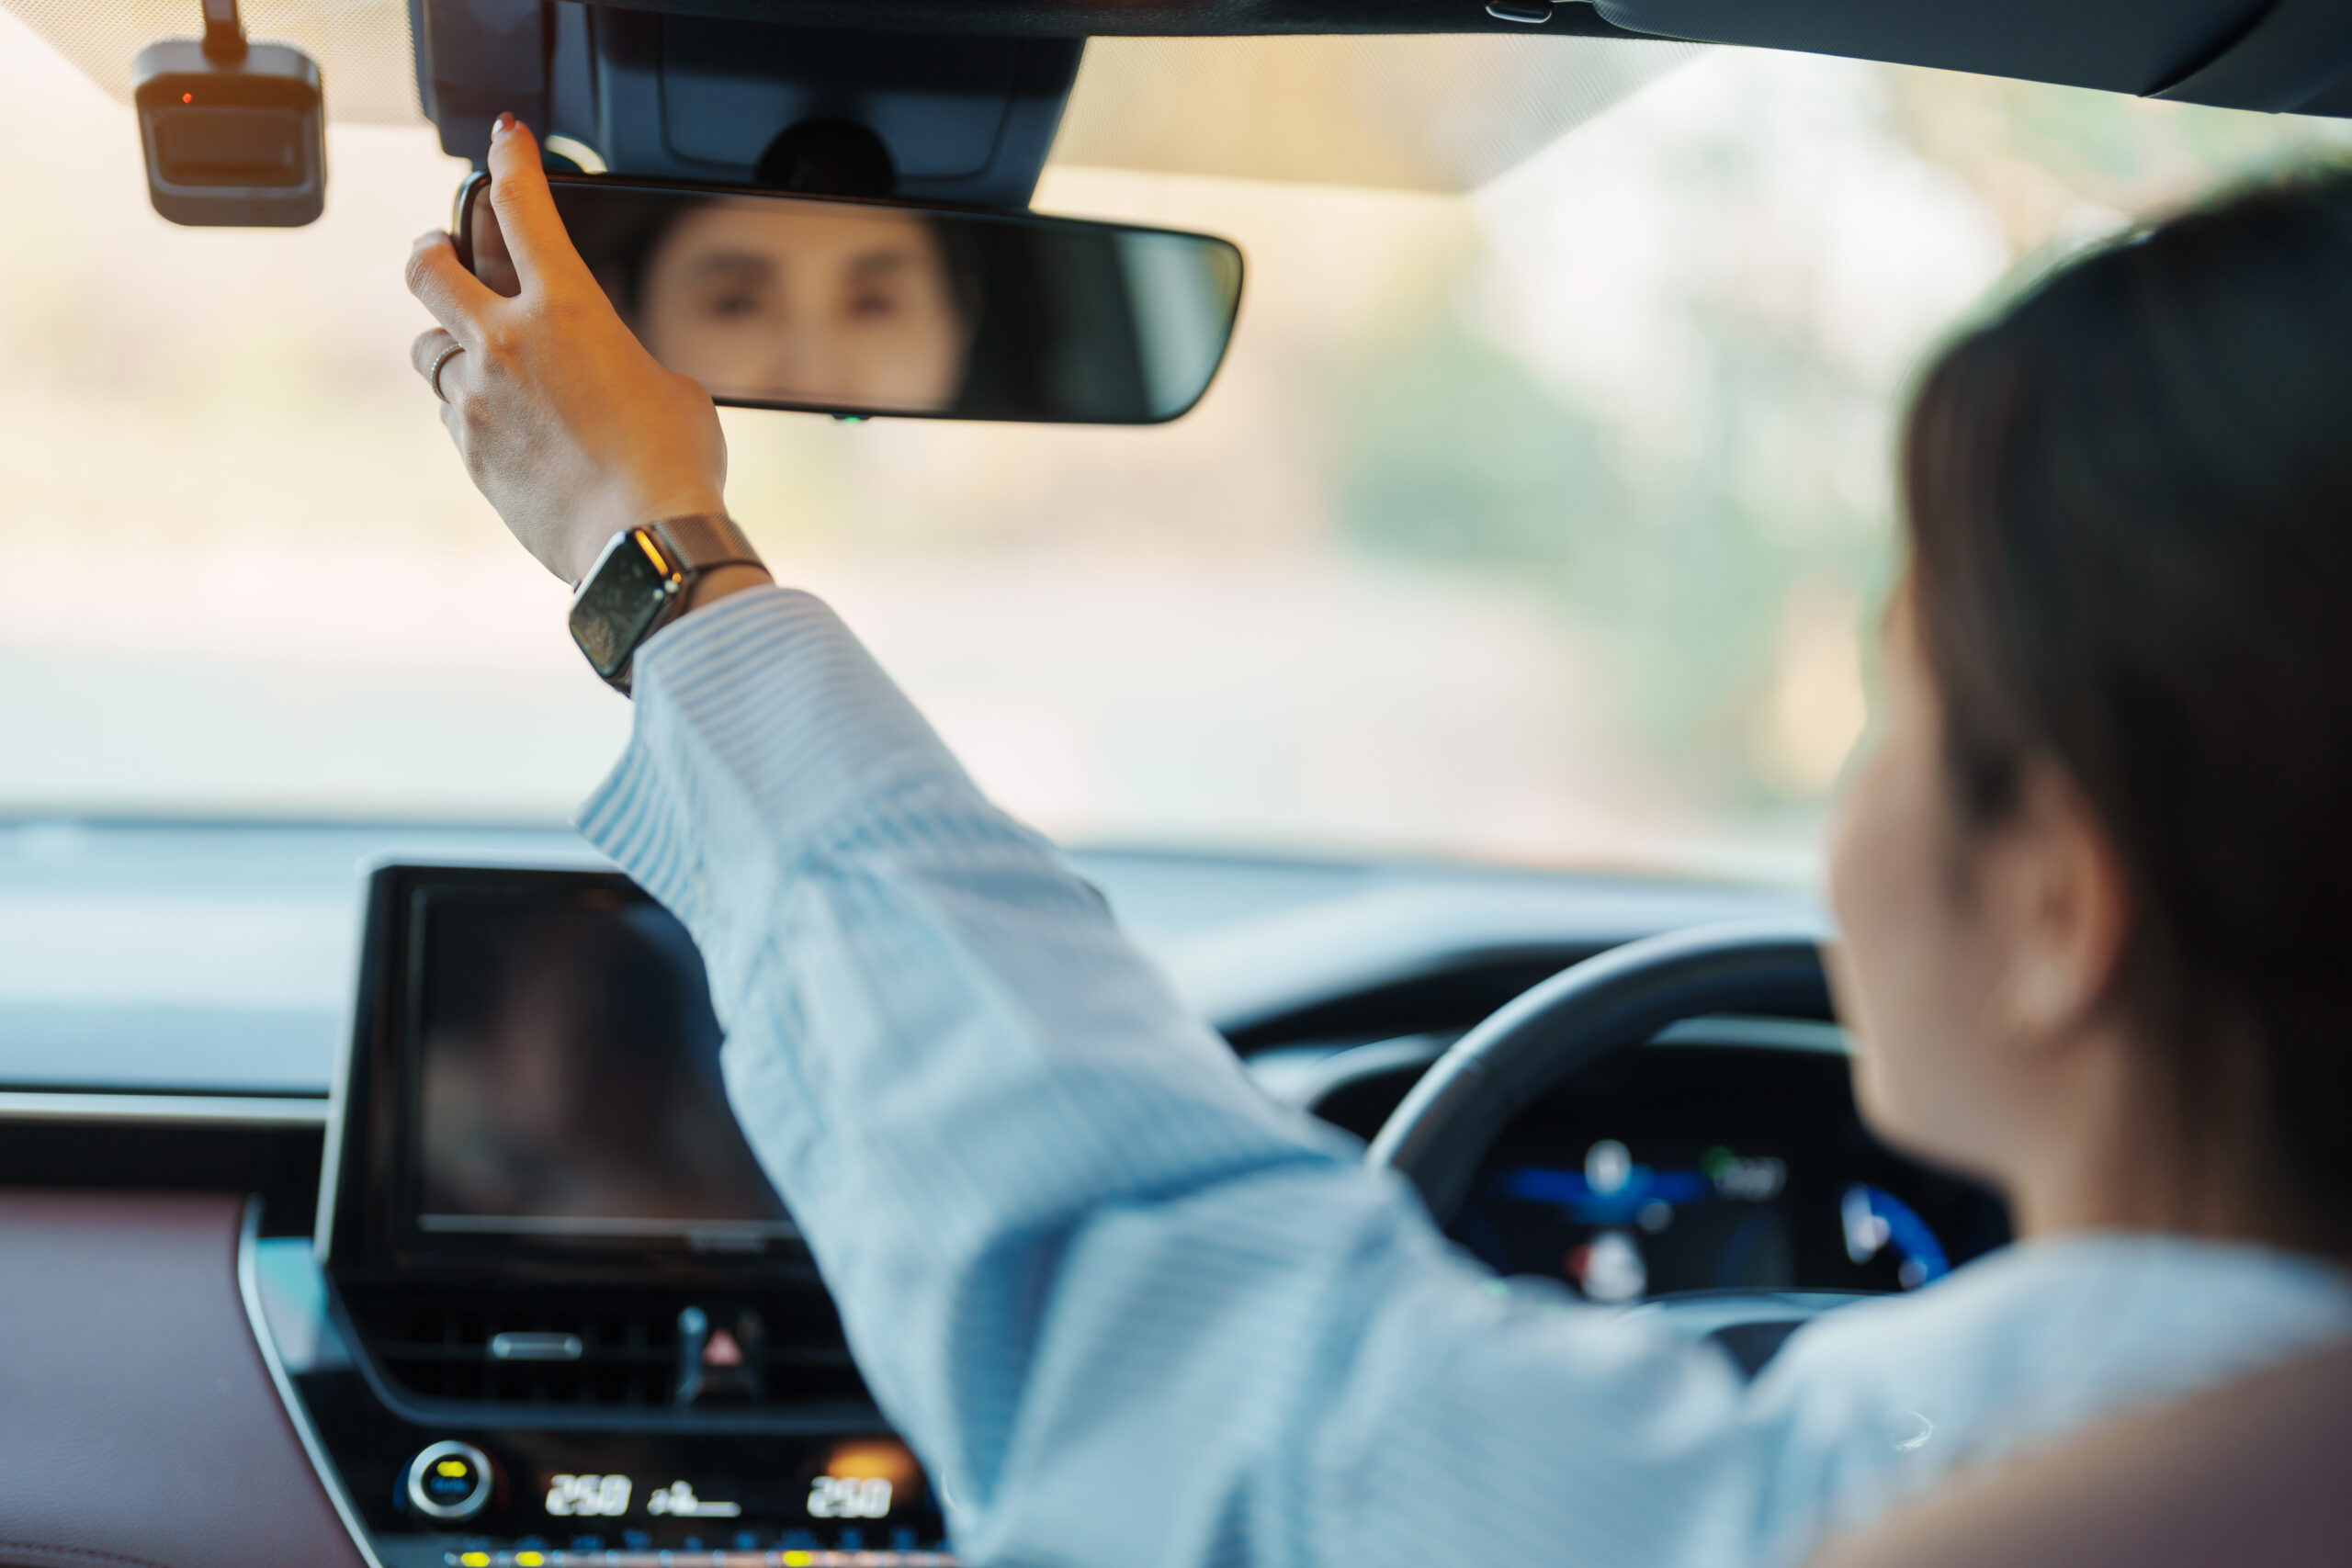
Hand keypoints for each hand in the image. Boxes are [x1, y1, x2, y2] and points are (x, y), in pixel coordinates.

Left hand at [406, 115, 734, 584]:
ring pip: (431, 351)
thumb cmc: (672, 464)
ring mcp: (479, 402)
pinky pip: (453, 415)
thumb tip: (598, 369)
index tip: (505, 141)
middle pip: (427, 268)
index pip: (521, 209)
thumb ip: (617, 357)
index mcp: (566, 310)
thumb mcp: (666, 383)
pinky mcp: (471, 454)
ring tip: (482, 359)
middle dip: (433, 249)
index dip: (509, 161)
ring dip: (451, 345)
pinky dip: (472, 409)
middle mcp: (507, 345)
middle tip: (443, 251)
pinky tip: (510, 426)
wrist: (645, 542)